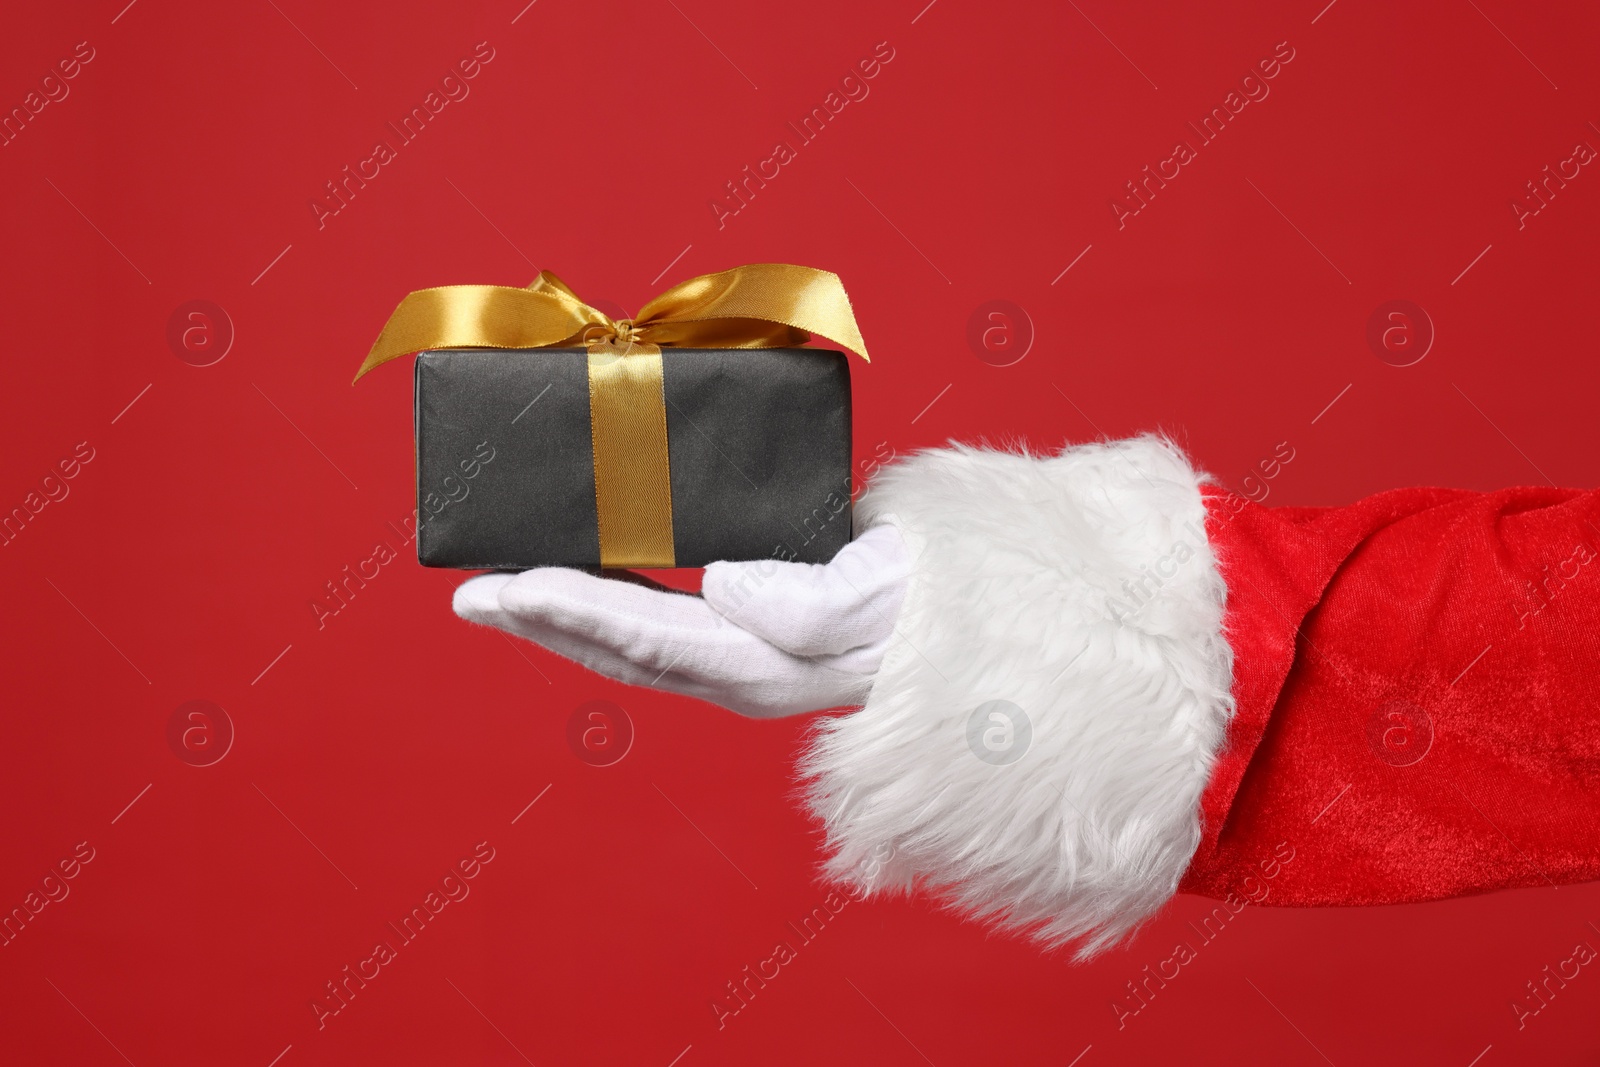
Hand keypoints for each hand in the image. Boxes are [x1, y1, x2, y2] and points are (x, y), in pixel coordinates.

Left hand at [452, 524, 911, 717]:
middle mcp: (734, 670)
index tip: (511, 586)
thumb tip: (723, 588)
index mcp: (758, 664)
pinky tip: (584, 583)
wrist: (957, 626)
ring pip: (627, 642)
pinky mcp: (744, 636)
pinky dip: (604, 606)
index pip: (643, 636)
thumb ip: (804, 602)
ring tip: (502, 592)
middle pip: (615, 649)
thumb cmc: (921, 605)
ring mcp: (736, 660)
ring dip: (559, 618)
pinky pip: (656, 625)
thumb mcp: (872, 597)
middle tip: (470, 595)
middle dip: (538, 622)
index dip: (572, 608)